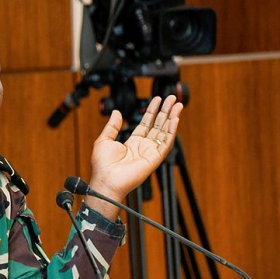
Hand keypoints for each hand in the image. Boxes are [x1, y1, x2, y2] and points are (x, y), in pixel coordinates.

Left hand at [85, 95, 182, 218]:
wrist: (106, 180)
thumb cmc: (102, 165)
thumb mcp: (104, 140)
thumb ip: (112, 126)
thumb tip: (116, 112)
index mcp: (132, 143)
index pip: (146, 123)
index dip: (152, 111)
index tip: (158, 100)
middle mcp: (143, 147)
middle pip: (158, 125)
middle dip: (165, 111)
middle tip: (171, 98)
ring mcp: (150, 152)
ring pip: (164, 132)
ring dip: (172, 117)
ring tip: (177, 104)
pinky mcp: (154, 158)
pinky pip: (165, 143)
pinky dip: (171, 131)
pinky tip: (175, 119)